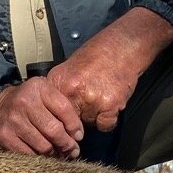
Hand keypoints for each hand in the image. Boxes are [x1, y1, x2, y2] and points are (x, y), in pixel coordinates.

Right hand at [0, 78, 84, 157]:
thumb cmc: (29, 103)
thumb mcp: (45, 95)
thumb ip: (62, 108)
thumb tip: (77, 136)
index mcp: (38, 88)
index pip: (64, 109)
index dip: (74, 126)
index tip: (78, 136)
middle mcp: (24, 102)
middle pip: (54, 130)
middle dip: (67, 144)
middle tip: (71, 150)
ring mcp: (13, 120)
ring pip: (44, 146)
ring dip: (54, 153)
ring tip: (58, 154)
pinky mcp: (5, 136)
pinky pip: (29, 155)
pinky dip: (39, 159)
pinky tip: (43, 157)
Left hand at [46, 8, 172, 131]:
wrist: (123, 46)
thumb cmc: (97, 56)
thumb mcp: (68, 68)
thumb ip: (59, 90)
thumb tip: (52, 115)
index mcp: (57, 81)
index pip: (50, 114)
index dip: (58, 120)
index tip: (64, 123)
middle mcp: (71, 91)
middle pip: (69, 122)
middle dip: (77, 117)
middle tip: (89, 101)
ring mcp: (91, 99)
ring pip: (88, 123)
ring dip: (95, 116)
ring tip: (101, 96)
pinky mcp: (110, 105)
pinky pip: (106, 125)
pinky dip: (109, 120)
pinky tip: (111, 103)